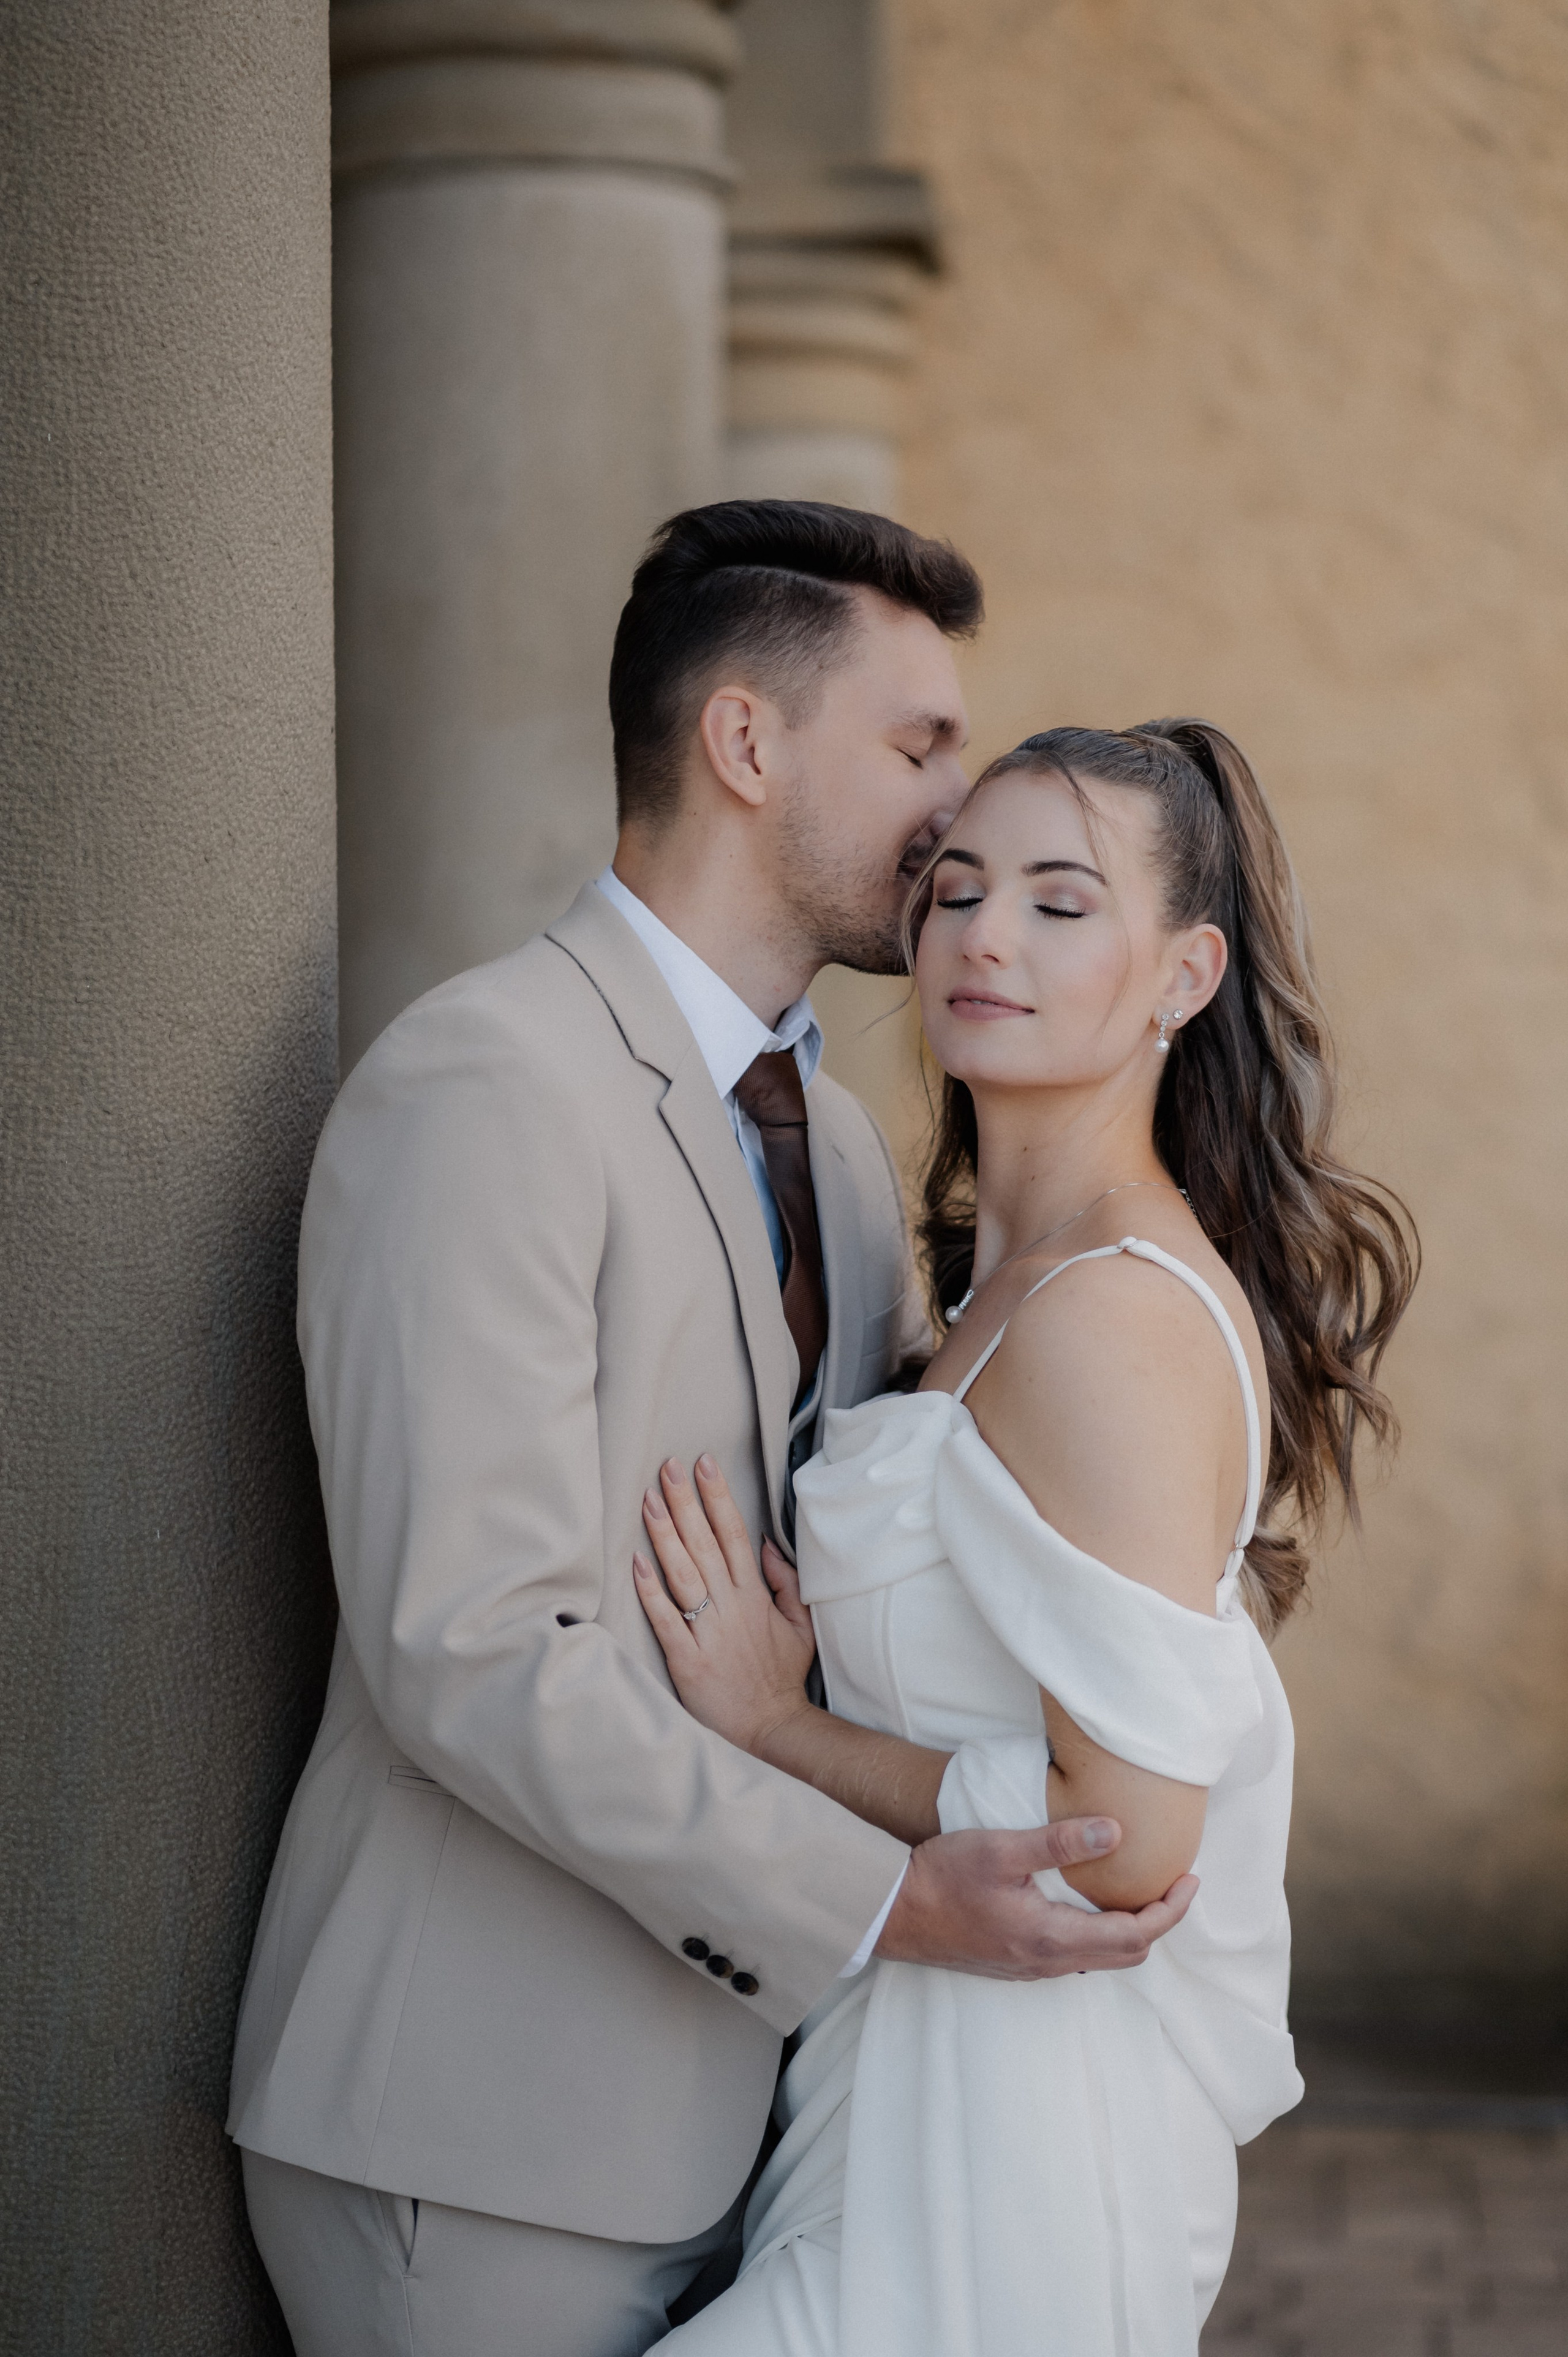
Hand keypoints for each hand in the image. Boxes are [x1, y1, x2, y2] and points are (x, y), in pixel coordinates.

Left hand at [633, 1455, 815, 1754]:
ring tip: (648, 1500)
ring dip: (665, 1535)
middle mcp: (731, 1607)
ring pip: (684, 1574)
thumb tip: (768, 1546)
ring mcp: (709, 1632)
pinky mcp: (688, 1660)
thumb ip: (787, 1584)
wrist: (771, 1729)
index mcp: (755, 1596)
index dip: (718, 1497)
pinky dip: (651, 1592)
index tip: (703, 1464)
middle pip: (705, 1544)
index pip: (734, 1535)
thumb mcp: (800, 1627)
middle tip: (667, 1466)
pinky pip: (666, 1620)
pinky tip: (636, 1563)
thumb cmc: (780, 1679)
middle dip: (685, 1502)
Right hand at [875, 1823, 1198, 1979]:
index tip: (1190, 1881)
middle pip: (1126, 1955)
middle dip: (1159, 1921)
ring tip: (1142, 1892)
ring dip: (1130, 1930)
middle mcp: (1048, 1962)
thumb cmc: (942, 1877)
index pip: (1134, 1935)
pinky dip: (1101, 1934)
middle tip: (1175, 1885)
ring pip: (1101, 1959)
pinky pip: (1076, 1956)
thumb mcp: (1001, 1848)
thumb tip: (1116, 1832)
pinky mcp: (1016, 1963)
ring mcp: (1031, 1968)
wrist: (893, 1914)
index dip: (1170, 1911)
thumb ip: (1058, 1841)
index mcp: (1051, 1937)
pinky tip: (1093, 1906)